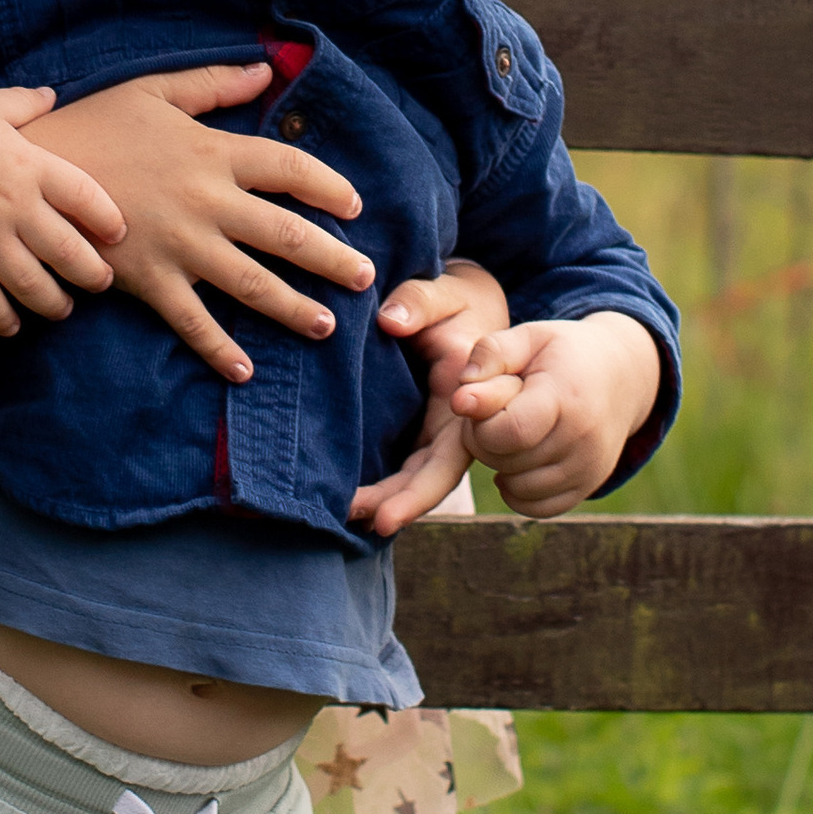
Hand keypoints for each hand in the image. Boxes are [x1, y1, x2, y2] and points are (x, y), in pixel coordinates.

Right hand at [0, 85, 126, 338]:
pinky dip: (2, 319)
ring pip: (33, 285)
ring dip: (55, 304)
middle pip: (69, 252)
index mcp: (28, 163)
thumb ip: (26, 103)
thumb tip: (52, 95)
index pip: (86, 197)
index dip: (109, 220)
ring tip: (62, 308)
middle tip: (102, 282)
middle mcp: (12, 204)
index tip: (119, 233)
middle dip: (94, 275)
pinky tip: (13, 326)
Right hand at [21, 65, 373, 385]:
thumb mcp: (152, 92)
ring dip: (295, 308)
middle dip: (333, 258)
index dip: (329, 188)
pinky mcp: (149, 280)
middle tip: (366, 276)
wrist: (29, 174)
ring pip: (253, 284)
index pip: (291, 169)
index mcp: (213, 152)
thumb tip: (265, 70)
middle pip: (288, 234)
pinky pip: (192, 321)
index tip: (354, 206)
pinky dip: (219, 349)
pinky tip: (245, 370)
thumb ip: (212, 85)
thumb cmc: (91, 125)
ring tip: (327, 324)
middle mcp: (207, 202)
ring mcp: (180, 246)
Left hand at [351, 262, 511, 533]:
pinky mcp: (420, 426)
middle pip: (432, 476)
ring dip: (386, 498)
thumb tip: (391, 320)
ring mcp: (439, 429)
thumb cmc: (458, 299)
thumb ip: (419, 302)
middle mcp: (457, 424)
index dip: (419, 491)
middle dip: (399, 504)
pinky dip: (383, 482)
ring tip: (344, 515)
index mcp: (468, 400)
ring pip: (417, 474)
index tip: (385, 514)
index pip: (447, 457)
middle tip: (359, 520)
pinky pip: (404, 461)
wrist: (468, 305)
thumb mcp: (444, 293)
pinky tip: (349, 497)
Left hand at [453, 312, 663, 518]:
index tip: (482, 401)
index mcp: (566, 397)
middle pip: (505, 460)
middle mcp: (583, 439)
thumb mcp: (528, 336)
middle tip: (497, 412)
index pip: (510, 432)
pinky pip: (536, 507)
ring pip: (517, 488)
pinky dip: (517, 491)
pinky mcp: (589, 486)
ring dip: (500, 464)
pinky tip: (517, 460)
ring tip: (511, 432)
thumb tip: (461, 401)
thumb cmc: (561, 352)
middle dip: (485, 439)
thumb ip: (490, 356)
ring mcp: (590, 468)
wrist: (621, 373)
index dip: (481, 422)